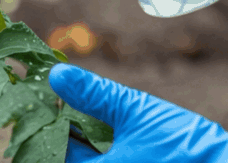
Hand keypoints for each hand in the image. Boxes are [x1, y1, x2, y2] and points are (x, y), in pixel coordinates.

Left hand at [49, 63, 227, 162]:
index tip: (41, 100)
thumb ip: (96, 95)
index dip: (44, 123)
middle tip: (53, 106)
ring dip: (77, 144)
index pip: (52, 152)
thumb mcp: (138, 112)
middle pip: (64, 161)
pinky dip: (99, 152)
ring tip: (76, 118)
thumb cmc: (186, 146)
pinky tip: (105, 136)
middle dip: (57, 135)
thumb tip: (58, 75)